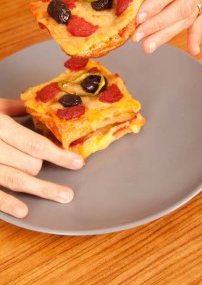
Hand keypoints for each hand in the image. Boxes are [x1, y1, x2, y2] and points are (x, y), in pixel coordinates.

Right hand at [0, 98, 83, 217]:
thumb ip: (12, 108)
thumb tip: (35, 109)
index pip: (34, 144)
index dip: (59, 155)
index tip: (77, 162)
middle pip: (28, 164)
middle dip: (47, 168)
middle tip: (67, 167)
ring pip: (15, 180)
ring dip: (42, 190)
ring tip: (62, 196)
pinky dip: (7, 203)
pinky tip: (24, 209)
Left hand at [121, 0, 201, 54]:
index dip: (157, 4)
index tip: (138, 18)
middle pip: (183, 6)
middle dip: (159, 25)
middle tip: (138, 38)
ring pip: (188, 17)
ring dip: (167, 34)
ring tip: (148, 46)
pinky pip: (199, 21)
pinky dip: (194, 36)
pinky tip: (192, 50)